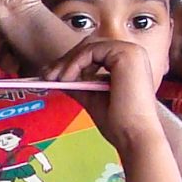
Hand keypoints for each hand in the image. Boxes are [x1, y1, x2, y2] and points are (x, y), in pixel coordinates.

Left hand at [53, 36, 165, 154]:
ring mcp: (131, 51)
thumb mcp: (92, 98)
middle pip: (90, 46)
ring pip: (89, 46)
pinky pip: (91, 51)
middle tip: (47, 75)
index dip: (71, 61)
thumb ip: (78, 85)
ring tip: (55, 79)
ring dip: (67, 62)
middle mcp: (132, 53)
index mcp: (128, 63)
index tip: (52, 74)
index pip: (94, 53)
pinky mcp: (126, 54)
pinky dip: (75, 64)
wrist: (134, 135)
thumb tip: (58, 77)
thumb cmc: (120, 123)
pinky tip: (67, 79)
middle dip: (65, 60)